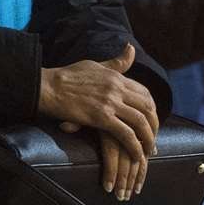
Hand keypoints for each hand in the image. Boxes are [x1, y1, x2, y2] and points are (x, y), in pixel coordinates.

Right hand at [41, 45, 158, 195]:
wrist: (49, 87)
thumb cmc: (67, 76)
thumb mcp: (96, 65)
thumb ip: (116, 62)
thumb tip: (131, 48)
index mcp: (117, 77)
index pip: (145, 92)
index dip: (152, 108)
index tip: (152, 120)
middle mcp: (117, 88)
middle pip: (147, 107)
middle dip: (154, 125)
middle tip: (154, 139)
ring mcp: (110, 102)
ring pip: (140, 122)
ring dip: (148, 138)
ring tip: (149, 151)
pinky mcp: (101, 117)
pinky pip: (125, 134)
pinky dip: (135, 146)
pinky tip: (137, 156)